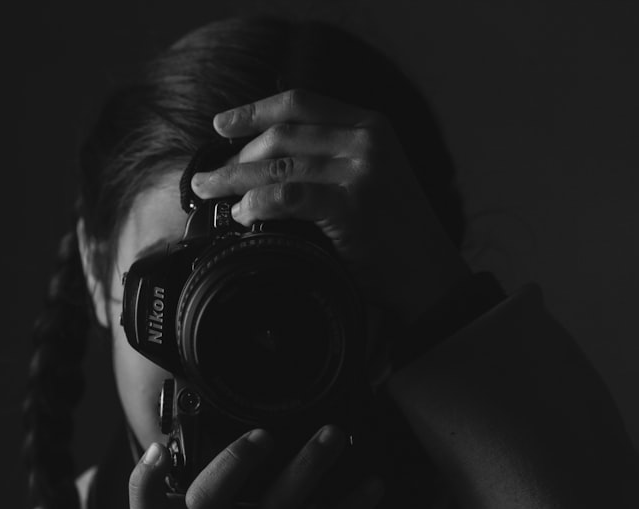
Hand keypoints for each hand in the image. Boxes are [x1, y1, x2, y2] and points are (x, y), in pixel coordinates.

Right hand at [128, 425, 384, 508]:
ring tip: (333, 436)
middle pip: (204, 500)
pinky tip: (373, 487)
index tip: (156, 451)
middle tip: (263, 433)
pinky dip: (351, 507)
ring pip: (276, 506)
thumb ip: (235, 500)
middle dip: (232, 460)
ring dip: (308, 465)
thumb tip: (276, 440)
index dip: (142, 483)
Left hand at [190, 89, 470, 324]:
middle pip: (282, 134)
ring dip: (235, 179)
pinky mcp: (354, 206)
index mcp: (371, 125)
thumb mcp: (373, 177)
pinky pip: (289, 196)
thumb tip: (265, 158)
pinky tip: (243, 214)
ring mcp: (362, 172)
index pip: (301, 102)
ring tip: (211, 193)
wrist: (431, 276)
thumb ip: (332, 157)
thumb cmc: (395, 234)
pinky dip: (258, 204)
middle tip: (207, 178)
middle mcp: (367, 140)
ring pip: (279, 164)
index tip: (220, 124)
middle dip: (236, 156)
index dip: (254, 111)